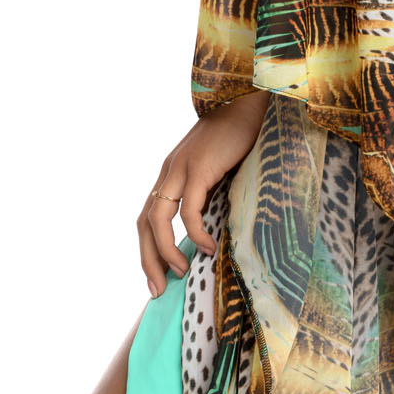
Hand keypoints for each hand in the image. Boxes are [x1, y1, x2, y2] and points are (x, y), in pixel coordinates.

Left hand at [139, 89, 270, 295]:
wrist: (249, 102)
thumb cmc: (240, 138)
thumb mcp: (219, 170)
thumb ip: (211, 194)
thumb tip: (216, 229)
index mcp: (171, 175)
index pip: (147, 219)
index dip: (148, 250)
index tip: (158, 278)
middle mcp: (168, 173)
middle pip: (144, 224)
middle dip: (148, 260)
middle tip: (156, 291)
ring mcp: (180, 169)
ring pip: (158, 220)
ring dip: (166, 252)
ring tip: (181, 272)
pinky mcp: (199, 168)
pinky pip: (189, 210)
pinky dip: (195, 233)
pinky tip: (208, 248)